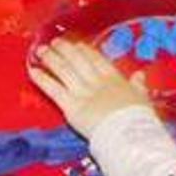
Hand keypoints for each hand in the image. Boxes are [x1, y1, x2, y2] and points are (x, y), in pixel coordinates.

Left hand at [29, 39, 151, 137]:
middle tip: (55, 42)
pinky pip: (53, 90)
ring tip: (40, 51)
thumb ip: (139, 85)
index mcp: (114, 79)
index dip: (85, 51)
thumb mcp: (142, 98)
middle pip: (77, 61)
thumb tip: (140, 75)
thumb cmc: (139, 119)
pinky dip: (42, 79)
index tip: (77, 45)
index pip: (96, 59)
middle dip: (65, 50)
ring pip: (64, 71)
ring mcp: (82, 92)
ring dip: (51, 59)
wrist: (129, 133)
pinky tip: (33, 71)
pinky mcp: (71, 106)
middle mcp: (96, 81)